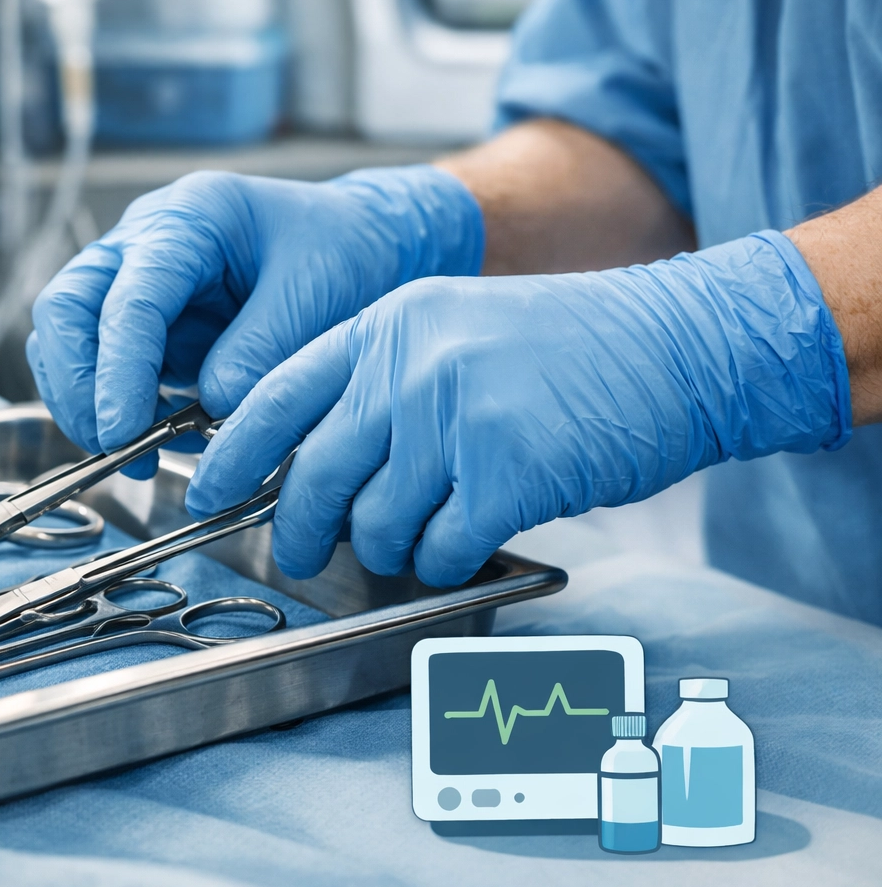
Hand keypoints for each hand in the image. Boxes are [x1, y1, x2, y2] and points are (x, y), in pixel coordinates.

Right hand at [26, 166, 483, 474]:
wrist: (359, 244)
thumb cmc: (340, 251)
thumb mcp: (315, 292)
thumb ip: (261, 350)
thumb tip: (213, 407)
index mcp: (189, 218)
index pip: (129, 296)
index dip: (119, 369)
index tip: (124, 430)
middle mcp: (144, 243)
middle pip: (65, 308)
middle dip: (78, 385)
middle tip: (114, 446)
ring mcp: (133, 282)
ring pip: (67, 340)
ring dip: (86, 403)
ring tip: (137, 456)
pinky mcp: (143, 325)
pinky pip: (99, 367)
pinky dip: (111, 408)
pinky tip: (154, 442)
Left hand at [188, 232, 850, 585]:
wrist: (678, 345)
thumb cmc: (568, 346)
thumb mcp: (453, 327)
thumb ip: (380, 378)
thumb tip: (309, 455)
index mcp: (386, 326)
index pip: (275, 394)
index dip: (231, 451)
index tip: (208, 489)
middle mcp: (410, 368)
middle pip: (313, 473)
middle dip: (298, 529)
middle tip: (302, 551)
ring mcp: (456, 419)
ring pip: (374, 523)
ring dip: (385, 549)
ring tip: (418, 535)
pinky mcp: (507, 474)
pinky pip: (437, 548)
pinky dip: (441, 560)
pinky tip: (466, 539)